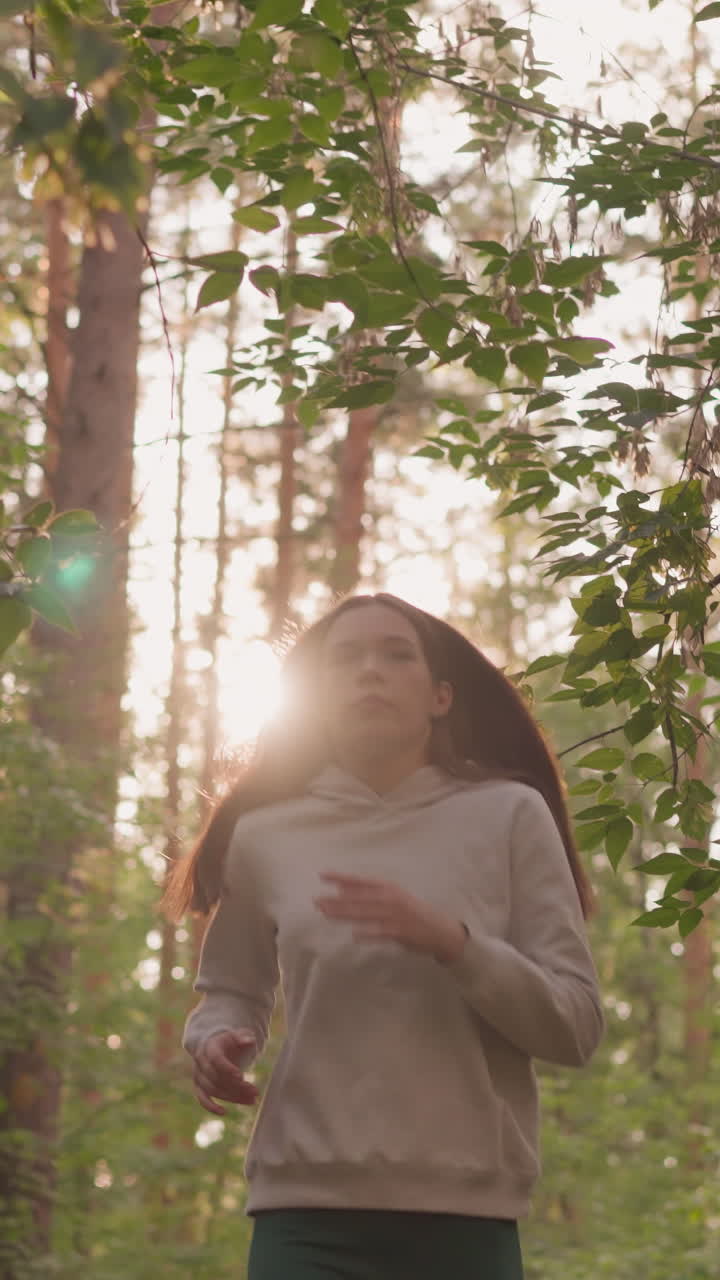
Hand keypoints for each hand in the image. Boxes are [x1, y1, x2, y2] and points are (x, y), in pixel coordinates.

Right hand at [192, 1029, 259, 1115]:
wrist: (216, 1047)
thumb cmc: (230, 1041)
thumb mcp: (237, 1035)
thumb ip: (244, 1037)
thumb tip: (250, 1040)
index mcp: (209, 1047)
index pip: (216, 1059)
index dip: (227, 1068)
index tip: (242, 1076)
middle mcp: (200, 1061)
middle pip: (217, 1077)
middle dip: (237, 1086)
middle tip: (255, 1092)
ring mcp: (198, 1075)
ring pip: (213, 1090)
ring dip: (232, 1097)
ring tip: (252, 1100)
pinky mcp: (199, 1086)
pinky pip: (202, 1099)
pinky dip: (210, 1107)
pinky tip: (224, 1112)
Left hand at [314, 872, 467, 964]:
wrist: (440, 929)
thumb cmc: (412, 911)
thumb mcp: (392, 896)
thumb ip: (369, 893)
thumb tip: (341, 889)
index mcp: (388, 887)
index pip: (360, 881)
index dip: (341, 877)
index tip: (322, 875)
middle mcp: (391, 898)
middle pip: (358, 898)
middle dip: (336, 900)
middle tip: (317, 902)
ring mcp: (396, 915)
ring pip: (365, 914)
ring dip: (345, 914)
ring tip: (326, 914)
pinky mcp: (401, 931)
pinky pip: (381, 932)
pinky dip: (368, 934)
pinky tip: (355, 935)